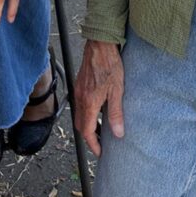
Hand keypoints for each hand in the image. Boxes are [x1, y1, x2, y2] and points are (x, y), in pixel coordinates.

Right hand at [74, 39, 124, 156]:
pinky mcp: (79, 84)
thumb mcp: (117, 90)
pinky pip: (80, 105)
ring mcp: (78, 91)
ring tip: (101, 129)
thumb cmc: (110, 64)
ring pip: (79, 115)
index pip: (86, 131)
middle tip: (101, 143)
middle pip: (80, 125)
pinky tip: (97, 111)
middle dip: (89, 137)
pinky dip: (86, 114)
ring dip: (88, 125)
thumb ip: (116, 113)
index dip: (93, 144)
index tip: (100, 152)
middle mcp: (80, 98)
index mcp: (89, 102)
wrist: (100, 45)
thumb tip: (117, 133)